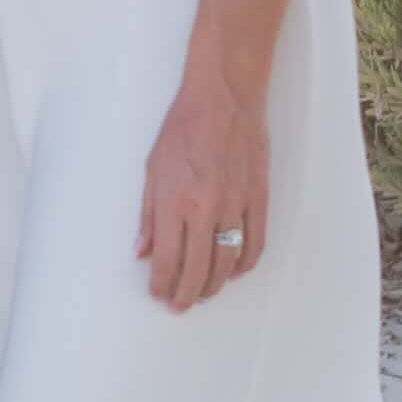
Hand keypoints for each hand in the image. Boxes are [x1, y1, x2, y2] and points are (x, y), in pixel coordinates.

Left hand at [136, 56, 268, 311]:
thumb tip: (143, 251)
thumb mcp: (152, 168)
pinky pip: (255, 243)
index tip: (158, 294)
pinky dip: (244, 265)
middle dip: (186, 294)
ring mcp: (236, 205)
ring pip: (227, 262)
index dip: (162, 285)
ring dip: (214, 285)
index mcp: (174, 201)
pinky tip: (233, 271)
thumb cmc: (184, 127)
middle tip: (179, 304)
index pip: (167, 260)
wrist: (224, 97)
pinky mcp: (258, 198)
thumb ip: (148, 214)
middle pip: (197, 269)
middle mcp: (205, 208)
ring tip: (203, 293)